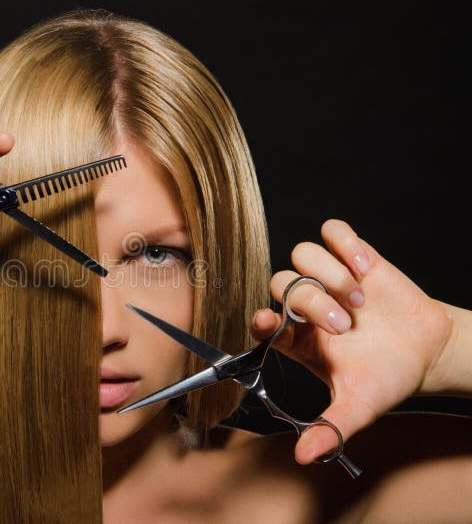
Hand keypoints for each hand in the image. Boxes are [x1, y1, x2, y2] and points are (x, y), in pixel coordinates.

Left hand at [250, 219, 453, 464]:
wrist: (427, 351)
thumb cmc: (385, 378)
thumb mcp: (359, 407)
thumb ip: (331, 429)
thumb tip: (304, 457)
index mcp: (296, 338)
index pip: (261, 321)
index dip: (260, 318)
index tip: (271, 323)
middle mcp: (304, 305)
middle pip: (282, 284)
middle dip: (312, 302)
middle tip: (347, 325)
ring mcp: (326, 278)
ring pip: (302, 255)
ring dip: (330, 274)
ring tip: (361, 300)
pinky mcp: (352, 256)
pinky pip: (332, 231)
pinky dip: (345, 244)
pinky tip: (366, 268)